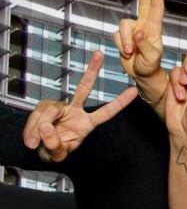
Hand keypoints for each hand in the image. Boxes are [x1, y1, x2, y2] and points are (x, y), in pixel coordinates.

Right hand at [22, 51, 137, 160]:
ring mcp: (60, 107)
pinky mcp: (45, 107)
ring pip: (50, 112)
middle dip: (92, 70)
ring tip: (34, 143)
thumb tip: (47, 127)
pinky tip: (31, 139)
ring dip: (40, 129)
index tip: (134, 91)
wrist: (37, 150)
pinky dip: (31, 129)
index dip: (120, 102)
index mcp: (86, 123)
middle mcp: (75, 110)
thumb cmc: (54, 150)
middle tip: (99, 54)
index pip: (106, 112)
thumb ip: (55, 145)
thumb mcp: (58, 154)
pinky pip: (38, 115)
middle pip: (84, 87)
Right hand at [114, 0, 165, 84]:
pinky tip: (126, 53)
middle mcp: (143, 26)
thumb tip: (138, 33)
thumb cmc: (150, 67)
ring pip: (122, 26)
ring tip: (130, 53)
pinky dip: (119, 45)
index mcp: (154, 30)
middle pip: (142, 4)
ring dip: (124, 40)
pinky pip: (115, 36)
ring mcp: (132, 31)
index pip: (156, 9)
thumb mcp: (151, 59)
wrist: (142, 76)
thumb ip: (145, 46)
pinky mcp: (122, 37)